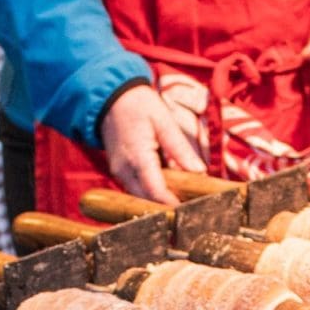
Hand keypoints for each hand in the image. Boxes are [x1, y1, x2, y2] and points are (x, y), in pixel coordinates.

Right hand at [100, 83, 203, 204]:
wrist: (110, 98)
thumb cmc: (139, 105)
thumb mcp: (164, 120)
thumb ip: (180, 148)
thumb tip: (199, 171)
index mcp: (137, 156)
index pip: (155, 191)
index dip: (172, 204)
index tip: (190, 211)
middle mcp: (124, 169)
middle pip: (147, 199)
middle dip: (167, 207)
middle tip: (192, 209)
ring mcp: (119, 172)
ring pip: (140, 197)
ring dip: (159, 201)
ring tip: (183, 201)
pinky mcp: (119, 172)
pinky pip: (136, 188)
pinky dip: (151, 192)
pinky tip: (169, 190)